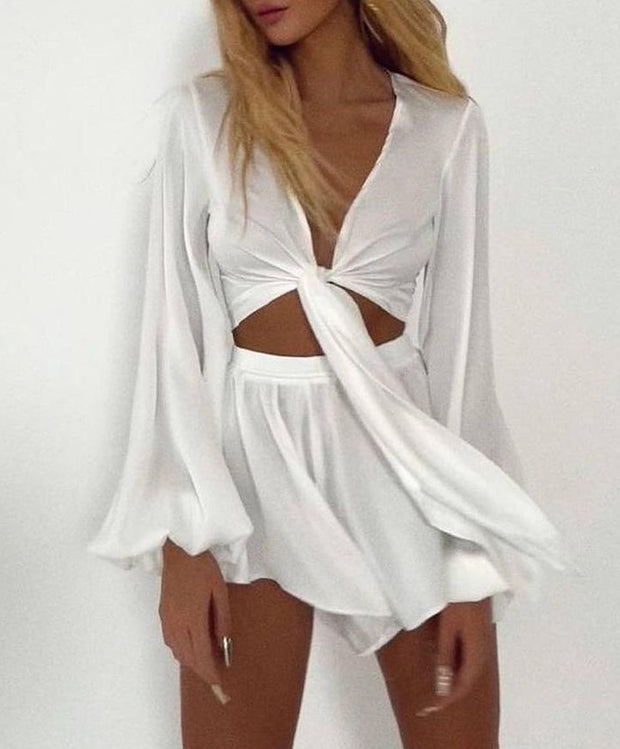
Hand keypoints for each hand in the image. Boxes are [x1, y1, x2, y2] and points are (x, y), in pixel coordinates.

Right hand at [159, 539, 232, 704]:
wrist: (179, 550)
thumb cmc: (204, 568)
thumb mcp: (220, 592)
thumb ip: (223, 620)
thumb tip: (226, 645)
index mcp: (193, 620)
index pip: (201, 655)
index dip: (210, 672)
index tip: (219, 683)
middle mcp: (177, 625)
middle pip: (188, 658)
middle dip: (201, 670)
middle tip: (216, 674)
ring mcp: (167, 620)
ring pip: (177, 652)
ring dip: (191, 660)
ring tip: (206, 661)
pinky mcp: (162, 614)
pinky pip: (170, 641)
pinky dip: (181, 649)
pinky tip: (191, 644)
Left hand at [416, 597, 493, 716]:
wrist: (474, 577)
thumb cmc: (459, 601)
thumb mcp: (448, 630)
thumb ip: (445, 657)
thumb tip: (442, 686)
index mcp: (476, 655)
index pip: (461, 687)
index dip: (444, 700)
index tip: (428, 709)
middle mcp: (481, 654)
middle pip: (464, 681)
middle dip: (446, 693)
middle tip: (427, 704)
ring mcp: (480, 645)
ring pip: (465, 670)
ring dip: (449, 681)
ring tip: (431, 689)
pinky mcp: (476, 636)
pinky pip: (465, 659)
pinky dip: (453, 667)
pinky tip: (442, 666)